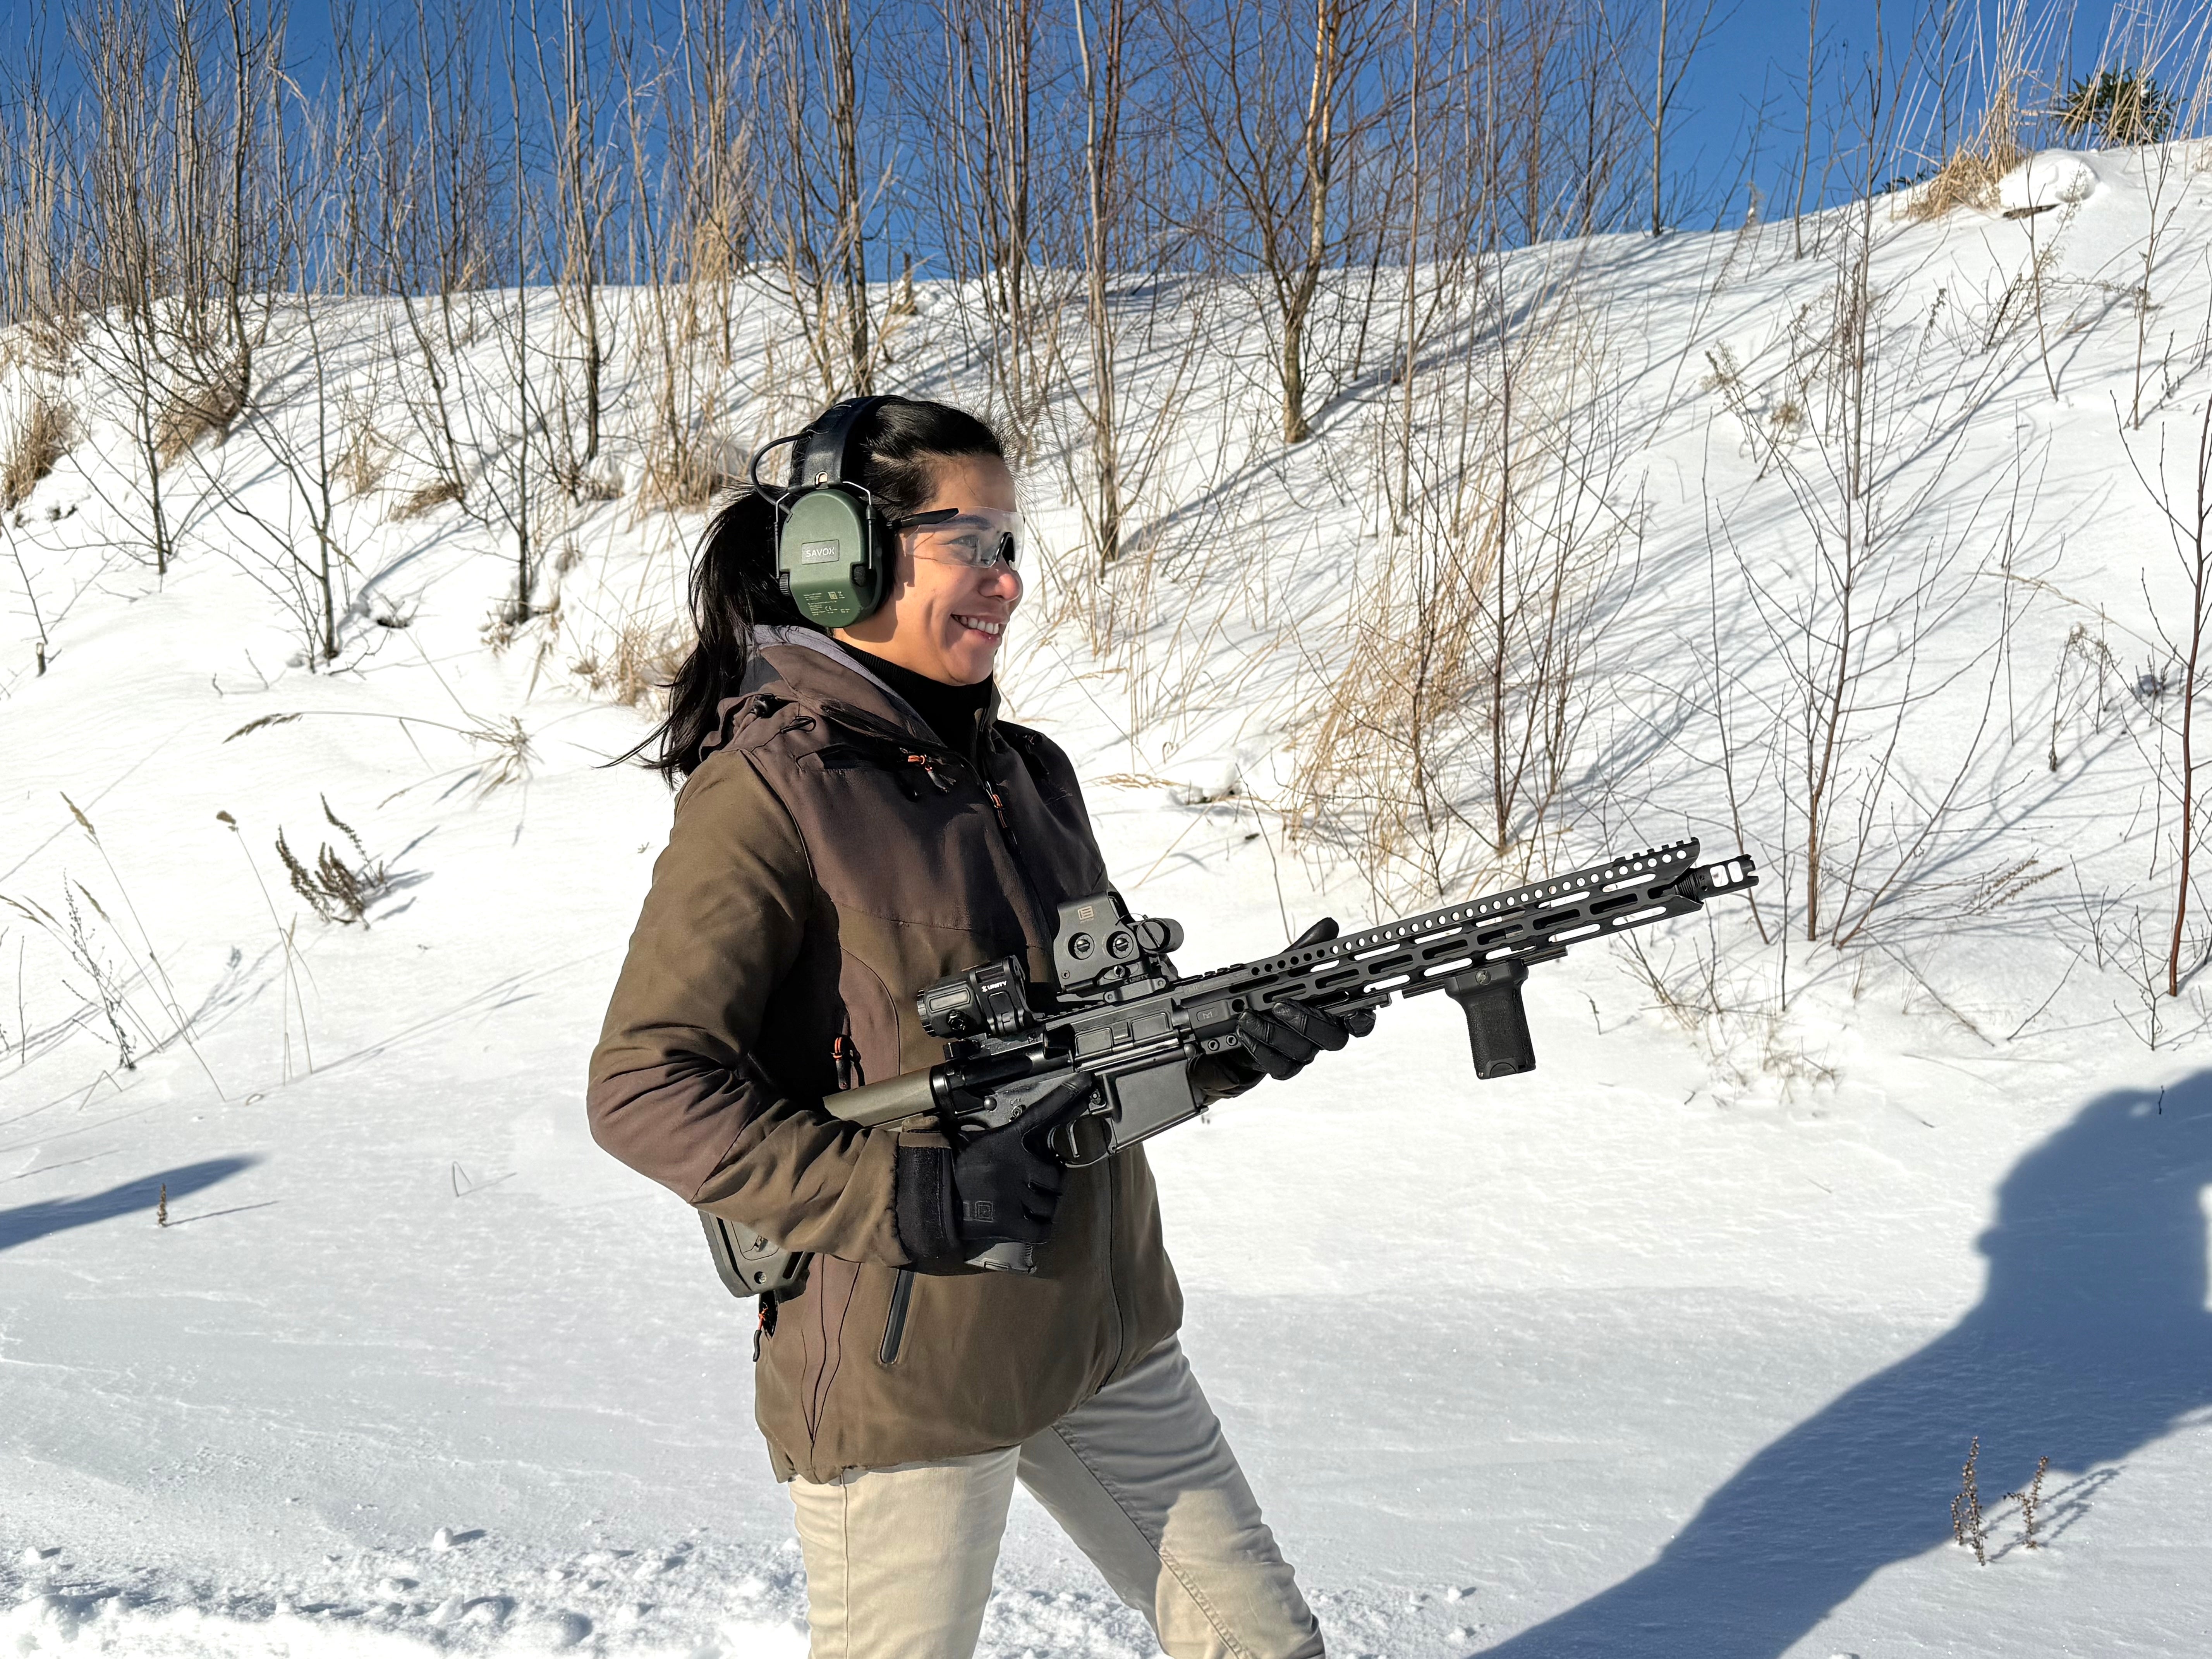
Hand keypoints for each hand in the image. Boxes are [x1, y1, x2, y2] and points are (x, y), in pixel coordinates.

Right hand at [894, 1077, 1094, 1259]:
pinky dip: (1040, 1229)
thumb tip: (1020, 1134)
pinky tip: (1030, 1223)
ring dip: (1043, 1207)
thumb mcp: (976, 1142)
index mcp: (1007, 1141)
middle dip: (1049, 1183)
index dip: (1065, 1096)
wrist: (929, 1198)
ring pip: (1050, 1205)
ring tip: (1025, 1204)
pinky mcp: (1007, 1222)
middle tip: (1033, 1184)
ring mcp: (1013, 1195)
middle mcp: (1015, 1166)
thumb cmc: (953, 1168)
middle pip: (1056, 1176)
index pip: (1041, 1113)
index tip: (1085, 1081)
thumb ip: (1002, 1138)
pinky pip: (1041, 1230)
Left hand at [1195, 916, 1375, 1096]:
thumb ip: (1307, 950)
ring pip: (1303, 1052)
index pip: (1359, 1018)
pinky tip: (1244, 1031)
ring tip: (1248, 1015)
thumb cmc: (1268, 993)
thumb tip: (1329, 926)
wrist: (1236, 1024)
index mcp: (1331, 1009)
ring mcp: (1304, 1053)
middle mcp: (1322, 1034)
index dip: (1363, 1018)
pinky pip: (1279, 1067)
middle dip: (1308, 1022)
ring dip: (1273, 1032)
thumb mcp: (1283, 967)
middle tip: (1280, 1005)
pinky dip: (1260, 1048)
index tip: (1356, 1010)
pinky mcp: (1282, 1066)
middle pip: (1334, 1039)